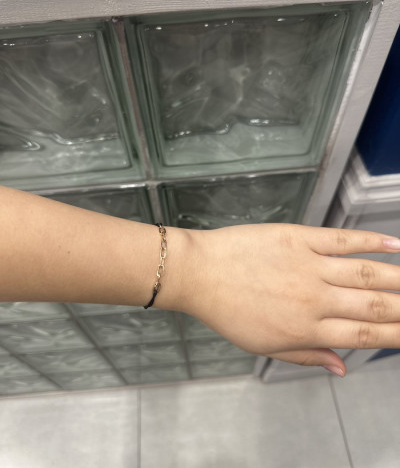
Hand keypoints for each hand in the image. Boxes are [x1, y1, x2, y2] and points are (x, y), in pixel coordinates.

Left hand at [177, 224, 399, 376]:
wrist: (200, 274)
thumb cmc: (228, 312)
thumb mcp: (264, 346)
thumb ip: (307, 356)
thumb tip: (342, 367)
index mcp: (306, 330)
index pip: (363, 336)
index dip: (394, 336)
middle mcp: (314, 300)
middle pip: (374, 306)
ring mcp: (308, 267)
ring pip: (367, 273)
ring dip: (397, 278)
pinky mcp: (299, 239)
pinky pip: (343, 240)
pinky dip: (372, 240)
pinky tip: (394, 244)